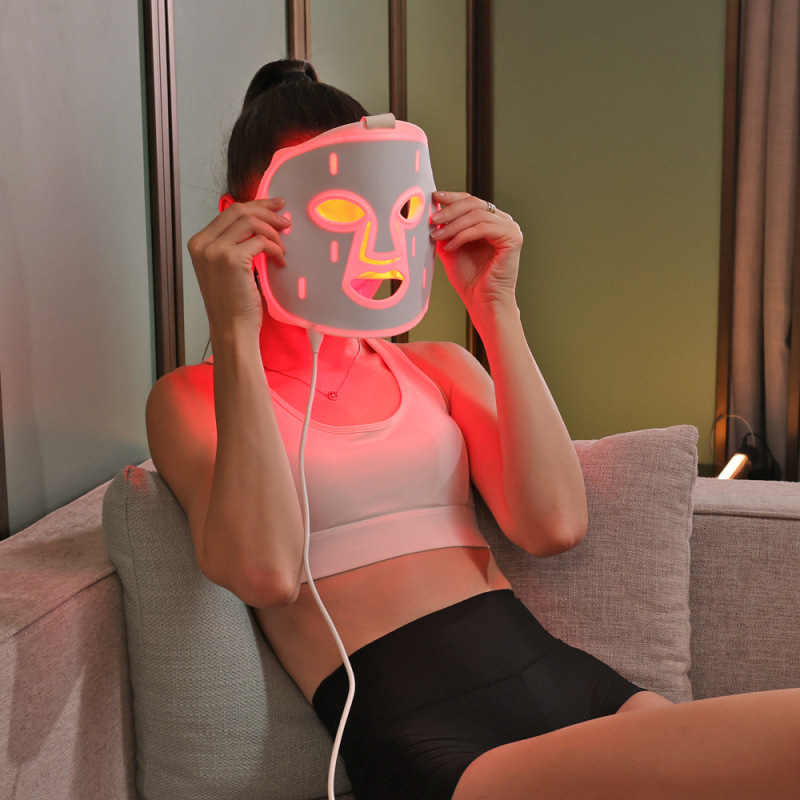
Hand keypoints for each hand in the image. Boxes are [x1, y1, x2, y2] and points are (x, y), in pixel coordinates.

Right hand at [187, 198, 288, 334]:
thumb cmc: (233, 303)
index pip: (229, 211)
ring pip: (252, 222)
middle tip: (285, 221)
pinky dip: (275, 249)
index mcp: (199, 242)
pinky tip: (280, 262)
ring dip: (273, 233)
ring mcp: (215, 250)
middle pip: (240, 210)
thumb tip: (259, 222)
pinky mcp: (232, 259)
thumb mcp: (226, 267)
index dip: (256, 205)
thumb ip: (234, 243)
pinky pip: (261, 242)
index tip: (275, 206)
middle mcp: (203, 243)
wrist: (232, 328)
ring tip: (283, 249)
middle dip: (267, 211)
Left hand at [430, 191, 522, 318]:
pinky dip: (463, 235)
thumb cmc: (470, 279)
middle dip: (450, 209)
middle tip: (433, 218)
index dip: (452, 197)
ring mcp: (509, 229)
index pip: (471, 201)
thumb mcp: (450, 248)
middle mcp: (502, 222)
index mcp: (490, 221)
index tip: (434, 198)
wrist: (482, 301)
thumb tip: (431, 213)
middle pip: (474, 203)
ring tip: (437, 236)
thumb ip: (444, 230)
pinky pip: (483, 228)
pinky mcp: (512, 238)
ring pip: (477, 215)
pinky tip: (451, 246)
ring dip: (453, 225)